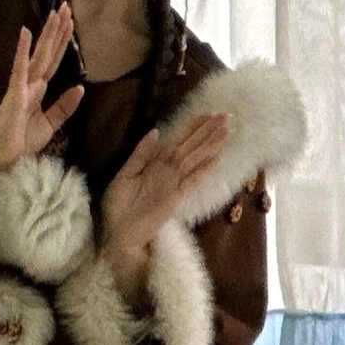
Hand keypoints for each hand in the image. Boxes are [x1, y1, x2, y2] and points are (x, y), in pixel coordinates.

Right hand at [0, 7, 82, 188]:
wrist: (2, 158)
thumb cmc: (20, 143)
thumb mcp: (50, 124)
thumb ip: (64, 106)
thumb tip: (80, 87)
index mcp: (39, 91)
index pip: (54, 61)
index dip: (63, 42)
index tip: (70, 21)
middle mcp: (31, 84)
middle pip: (49, 53)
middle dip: (58, 30)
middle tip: (67, 6)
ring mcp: (22, 87)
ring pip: (39, 56)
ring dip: (47, 34)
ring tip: (55, 13)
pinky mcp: (14, 94)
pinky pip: (21, 69)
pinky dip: (23, 52)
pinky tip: (25, 33)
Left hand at [101, 111, 233, 291]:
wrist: (118, 232)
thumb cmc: (118, 205)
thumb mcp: (124, 174)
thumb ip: (140, 154)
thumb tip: (154, 131)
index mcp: (154, 164)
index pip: (176, 140)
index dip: (191, 127)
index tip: (207, 113)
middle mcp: (167, 171)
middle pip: (190, 147)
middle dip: (207, 131)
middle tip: (225, 116)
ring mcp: (174, 183)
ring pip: (195, 159)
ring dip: (210, 145)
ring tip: (226, 131)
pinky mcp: (176, 197)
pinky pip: (192, 180)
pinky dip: (204, 170)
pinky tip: (217, 158)